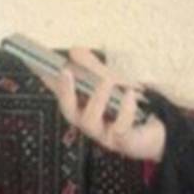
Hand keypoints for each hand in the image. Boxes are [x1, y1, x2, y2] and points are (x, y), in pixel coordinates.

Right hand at [37, 47, 165, 162]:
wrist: (158, 129)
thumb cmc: (130, 105)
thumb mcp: (113, 81)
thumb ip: (93, 67)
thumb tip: (73, 50)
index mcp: (83, 107)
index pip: (60, 93)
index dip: (47, 80)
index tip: (35, 63)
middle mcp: (89, 122)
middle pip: (68, 111)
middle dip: (64, 92)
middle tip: (65, 71)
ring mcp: (103, 134)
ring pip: (89, 121)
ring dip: (97, 98)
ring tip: (108, 81)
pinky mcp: (121, 142)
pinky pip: (119, 128)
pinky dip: (125, 110)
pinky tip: (131, 95)